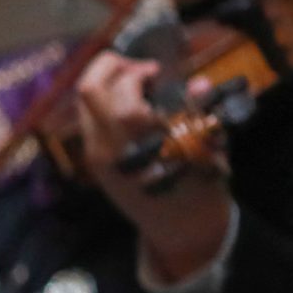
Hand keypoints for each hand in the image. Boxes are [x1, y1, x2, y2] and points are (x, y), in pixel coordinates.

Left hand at [75, 51, 236, 283]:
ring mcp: (95, 155)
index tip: (158, 72)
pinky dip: (105, 100)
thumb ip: (199, 115)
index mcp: (138, 149)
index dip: (138, 74)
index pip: (122, 100)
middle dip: (112, 66)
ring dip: (107, 82)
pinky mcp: (92, 159)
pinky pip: (89, 117)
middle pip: (89, 90)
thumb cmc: (198, 187)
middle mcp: (108, 150)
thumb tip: (199, 83)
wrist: (177, 227)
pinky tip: (130, 103)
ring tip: (136, 84)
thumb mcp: (207, 150)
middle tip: (141, 70)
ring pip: (84, 102)